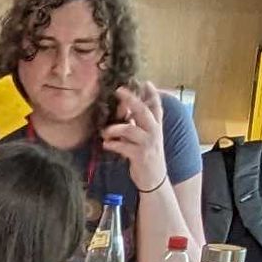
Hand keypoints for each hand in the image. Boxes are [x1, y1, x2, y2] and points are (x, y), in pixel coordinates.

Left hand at [101, 78, 170, 194]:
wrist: (154, 179)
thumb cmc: (147, 155)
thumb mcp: (146, 137)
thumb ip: (137, 124)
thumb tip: (125, 110)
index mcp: (156, 126)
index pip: (157, 106)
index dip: (152, 94)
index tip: (146, 82)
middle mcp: (154, 132)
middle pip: (143, 111)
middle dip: (131, 100)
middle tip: (119, 90)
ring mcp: (147, 144)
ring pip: (130, 129)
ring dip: (115, 128)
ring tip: (104, 131)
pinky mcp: (139, 156)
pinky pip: (123, 147)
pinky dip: (112, 144)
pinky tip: (105, 144)